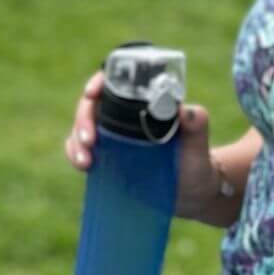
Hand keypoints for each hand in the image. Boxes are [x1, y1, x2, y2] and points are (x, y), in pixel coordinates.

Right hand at [63, 70, 230, 222]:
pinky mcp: (104, 155)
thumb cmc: (196, 162)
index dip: (99, 82)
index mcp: (143, 103)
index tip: (91, 93)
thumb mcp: (198, 145)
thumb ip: (197, 125)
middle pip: (92, 105)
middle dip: (84, 118)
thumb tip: (186, 110)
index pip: (115, 82)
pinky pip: (79, 148)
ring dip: (77, 140)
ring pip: (81, 126)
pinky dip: (75, 153)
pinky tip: (84, 165)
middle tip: (90, 139)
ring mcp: (110, 135)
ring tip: (85, 161)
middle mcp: (123, 115)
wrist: (190, 192)